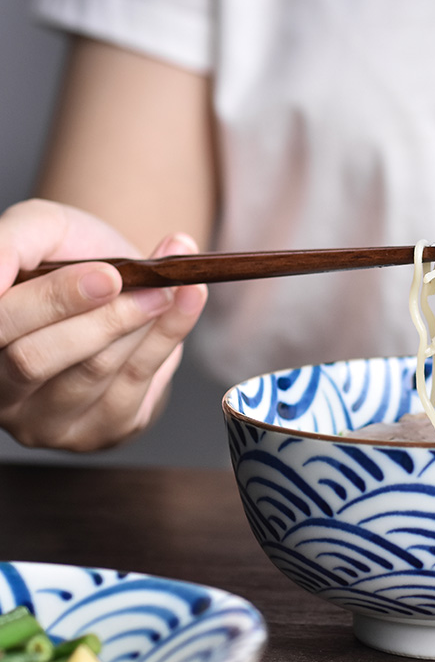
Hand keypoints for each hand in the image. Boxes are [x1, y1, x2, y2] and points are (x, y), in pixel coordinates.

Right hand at [0, 199, 207, 450]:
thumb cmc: (69, 259)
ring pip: (93, 370)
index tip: (107, 276)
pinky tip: (188, 300)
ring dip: (138, 324)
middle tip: (149, 285)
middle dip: (99, 319)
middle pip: (35, 359)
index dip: (52, 301)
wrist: (117, 287)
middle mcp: (0, 391)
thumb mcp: (40, 231)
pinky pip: (136, 381)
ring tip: (170, 287)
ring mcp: (47, 421)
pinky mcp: (101, 429)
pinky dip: (169, 336)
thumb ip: (11, 243)